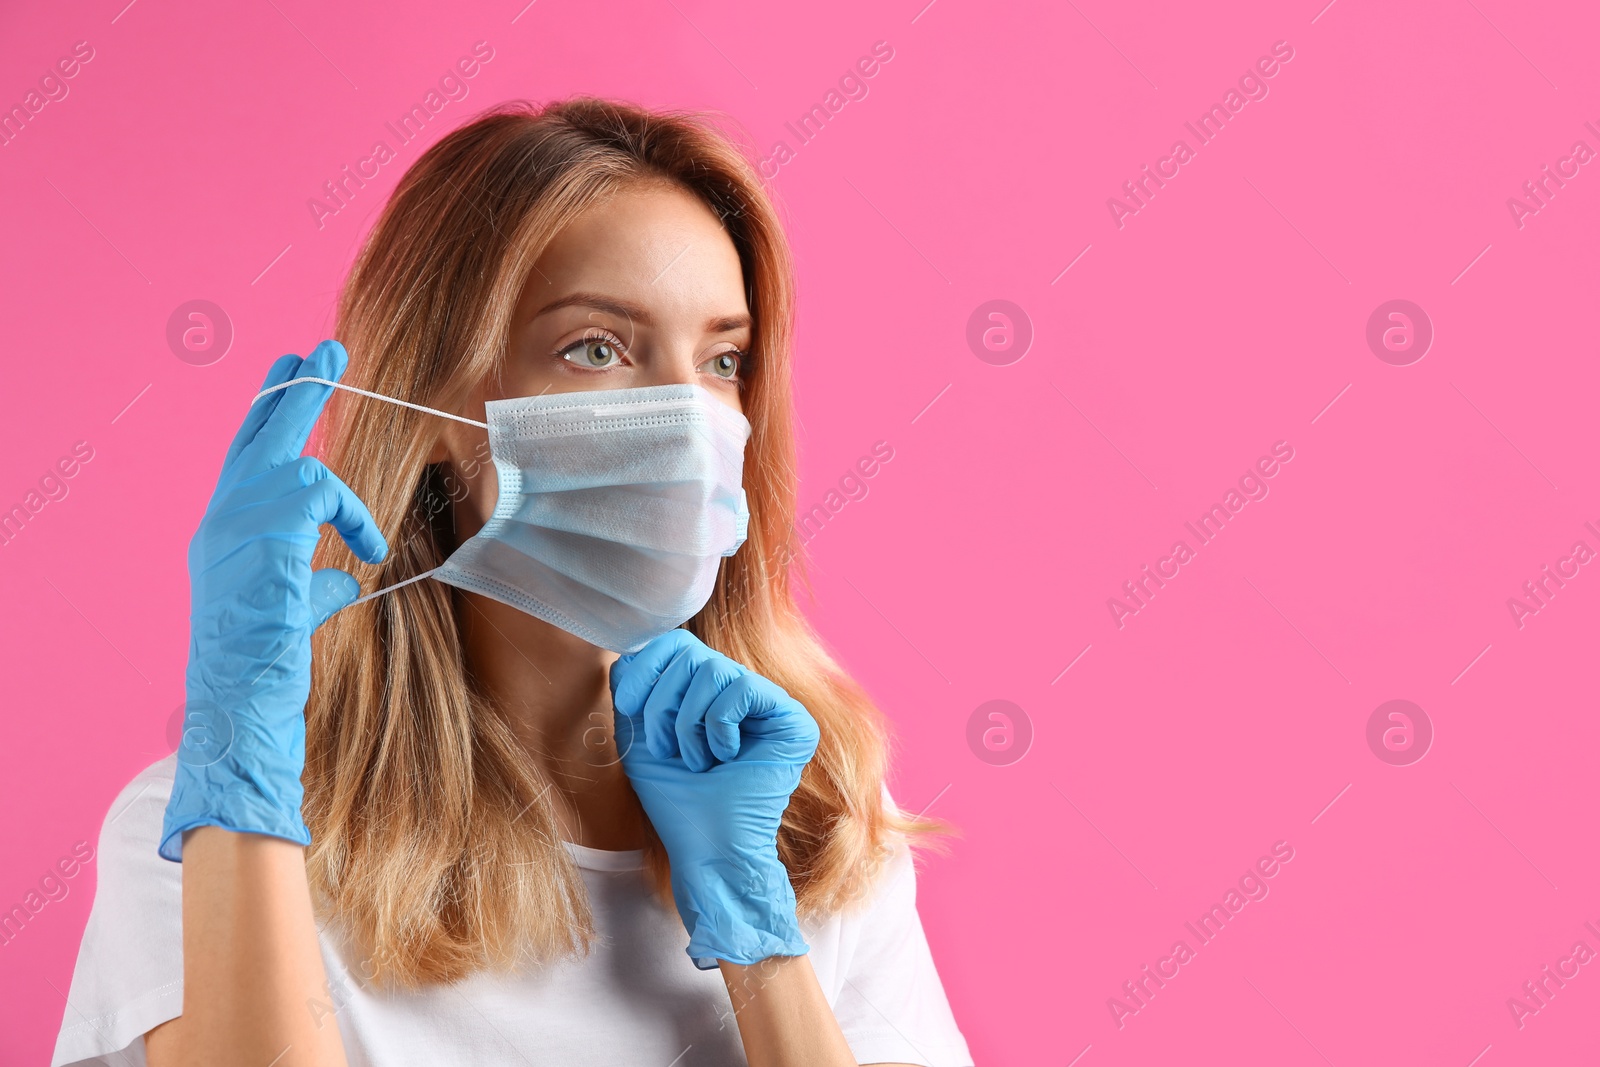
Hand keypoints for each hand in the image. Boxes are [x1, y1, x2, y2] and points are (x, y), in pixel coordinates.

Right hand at [159, 340, 386, 861]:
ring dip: (324, 425)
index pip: (245, 461)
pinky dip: (352, 514)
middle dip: (292, 389)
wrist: (241, 692)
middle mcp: (222, 519)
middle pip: (256, 436)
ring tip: (340, 377)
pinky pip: (322, 491)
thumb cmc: (267, 663)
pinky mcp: (267, 528)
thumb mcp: (294, 611)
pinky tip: (368, 547)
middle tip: (322, 348)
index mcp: (224, 532)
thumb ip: (316, 584)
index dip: (268, 419)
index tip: (287, 379)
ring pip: (292, 453)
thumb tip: (349, 577)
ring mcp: (238, 521)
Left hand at [609, 629, 819, 968]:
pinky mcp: (793, 719)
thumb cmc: (676, 801)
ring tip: (697, 761)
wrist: (708, 849)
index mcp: (709, 693)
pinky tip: (726, 757)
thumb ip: (633, 691)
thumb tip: (627, 649)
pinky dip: (720, 726)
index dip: (646, 664)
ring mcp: (769, 704)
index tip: (628, 705)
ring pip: (714, 669)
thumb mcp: (640, 738)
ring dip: (689, 722)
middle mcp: (741, 691)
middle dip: (663, 702)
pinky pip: (742, 689)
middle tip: (667, 748)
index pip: (676, 644)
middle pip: (690, 652)